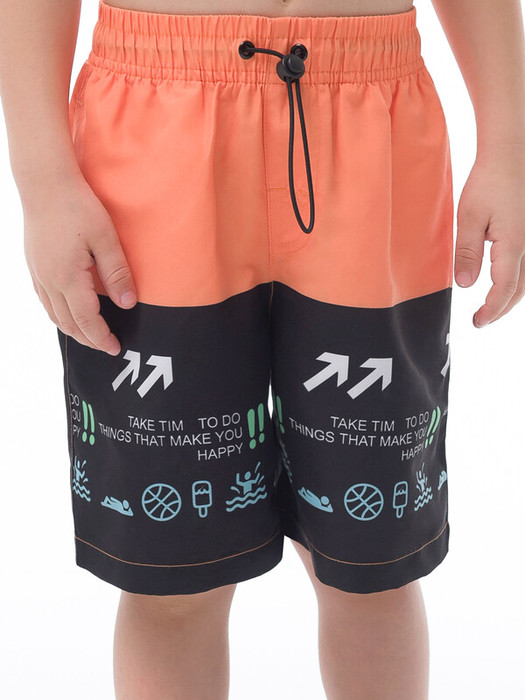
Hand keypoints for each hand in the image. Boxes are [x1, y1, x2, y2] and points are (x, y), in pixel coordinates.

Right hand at [23, 175, 136, 354]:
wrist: (44, 183)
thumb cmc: (78, 206)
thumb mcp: (106, 238)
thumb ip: (117, 273)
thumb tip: (128, 304)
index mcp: (68, 277)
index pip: (86, 320)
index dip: (101, 337)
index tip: (115, 348)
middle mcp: (49, 281)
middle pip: (68, 323)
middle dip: (88, 339)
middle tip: (106, 347)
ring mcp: (38, 274)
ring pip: (54, 314)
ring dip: (72, 330)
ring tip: (90, 336)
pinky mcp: (34, 266)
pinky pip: (45, 301)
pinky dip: (59, 315)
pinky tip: (68, 313)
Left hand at [454, 144, 524, 326]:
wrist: (510, 155)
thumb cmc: (488, 182)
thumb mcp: (468, 218)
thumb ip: (467, 253)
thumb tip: (466, 285)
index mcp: (514, 245)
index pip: (504, 289)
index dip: (491, 309)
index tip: (477, 322)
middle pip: (520, 290)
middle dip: (501, 309)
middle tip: (481, 320)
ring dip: (510, 297)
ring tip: (491, 308)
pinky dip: (517, 282)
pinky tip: (503, 284)